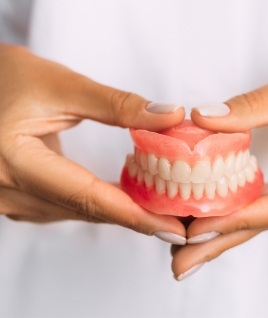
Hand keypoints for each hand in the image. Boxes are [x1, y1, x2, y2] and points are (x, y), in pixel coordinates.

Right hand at [0, 43, 186, 242]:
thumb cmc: (4, 78)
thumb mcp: (60, 85)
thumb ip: (117, 104)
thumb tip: (169, 115)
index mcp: (14, 161)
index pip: (88, 196)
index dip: (135, 214)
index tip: (174, 226)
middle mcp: (7, 191)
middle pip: (86, 210)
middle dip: (136, 217)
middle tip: (178, 219)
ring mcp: (8, 200)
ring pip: (77, 212)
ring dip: (119, 211)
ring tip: (159, 208)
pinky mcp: (15, 197)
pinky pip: (65, 207)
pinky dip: (97, 203)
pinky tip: (121, 197)